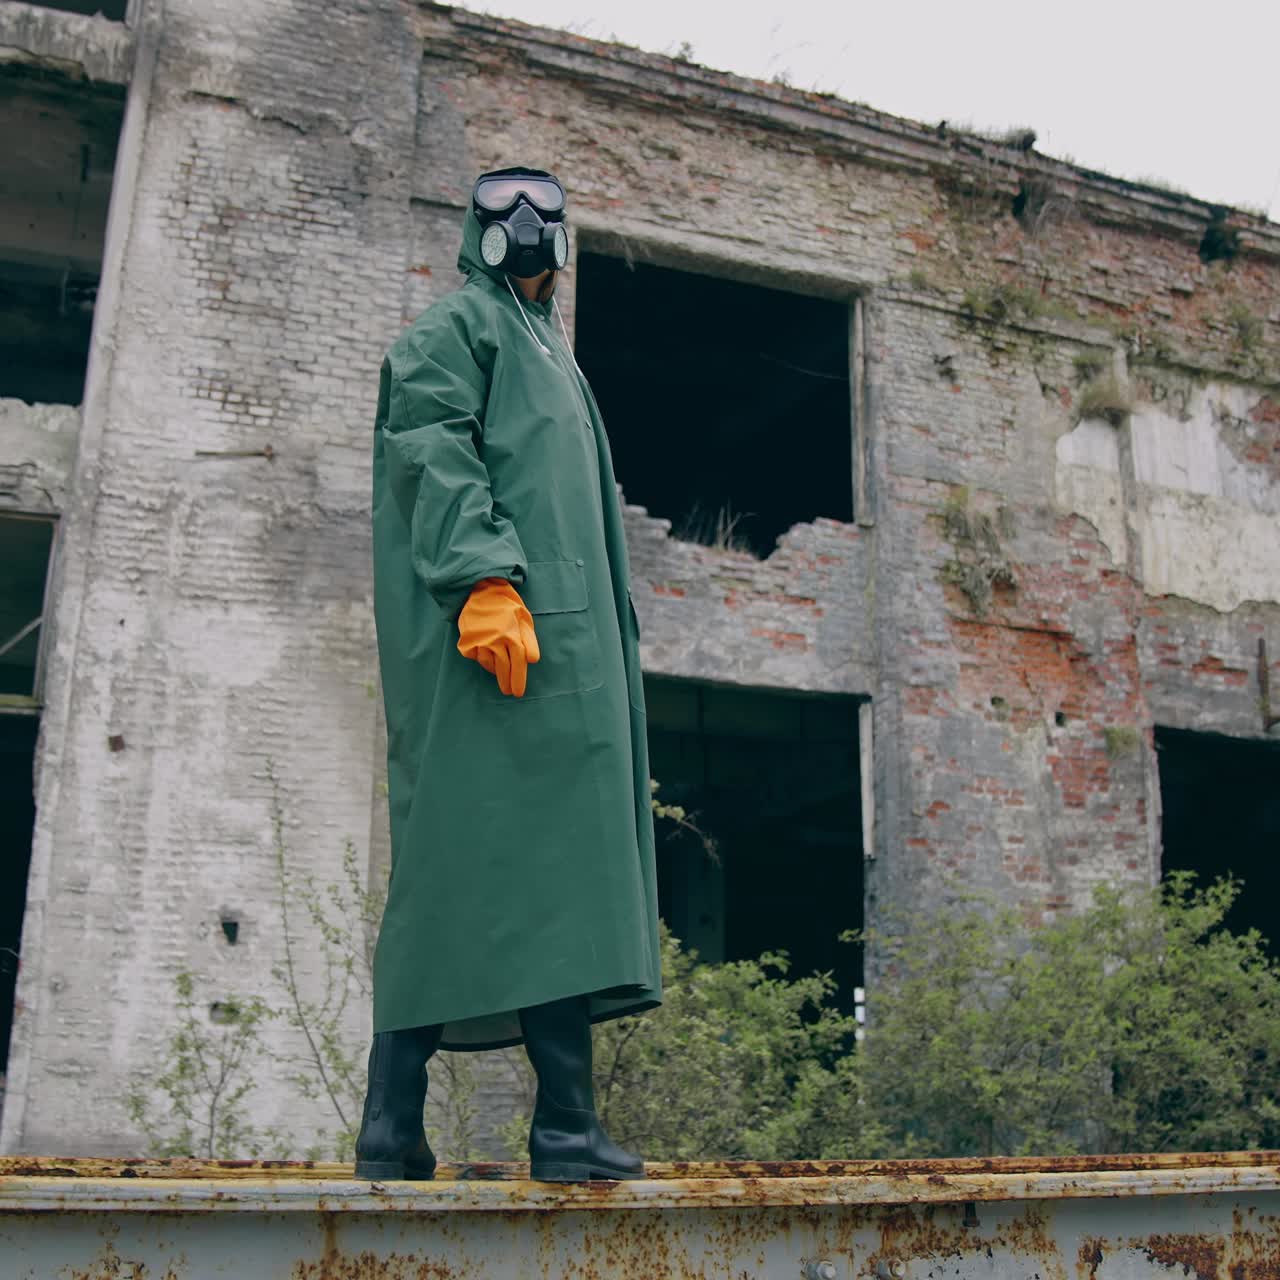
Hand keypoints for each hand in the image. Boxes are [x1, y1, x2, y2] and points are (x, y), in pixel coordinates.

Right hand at [456, 578, 540, 696]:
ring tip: (498, 667)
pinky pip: (474, 657)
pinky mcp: (466, 642)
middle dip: (506, 682)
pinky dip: (480, 657)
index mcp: (512, 635)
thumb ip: (529, 641)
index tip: (517, 693)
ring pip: (488, 664)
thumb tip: (533, 661)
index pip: (517, 664)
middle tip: (508, 691)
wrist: (480, 590)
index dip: (518, 680)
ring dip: (494, 669)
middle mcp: (495, 640)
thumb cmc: (507, 606)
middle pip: (502, 668)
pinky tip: (484, 650)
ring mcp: (479, 641)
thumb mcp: (524, 620)